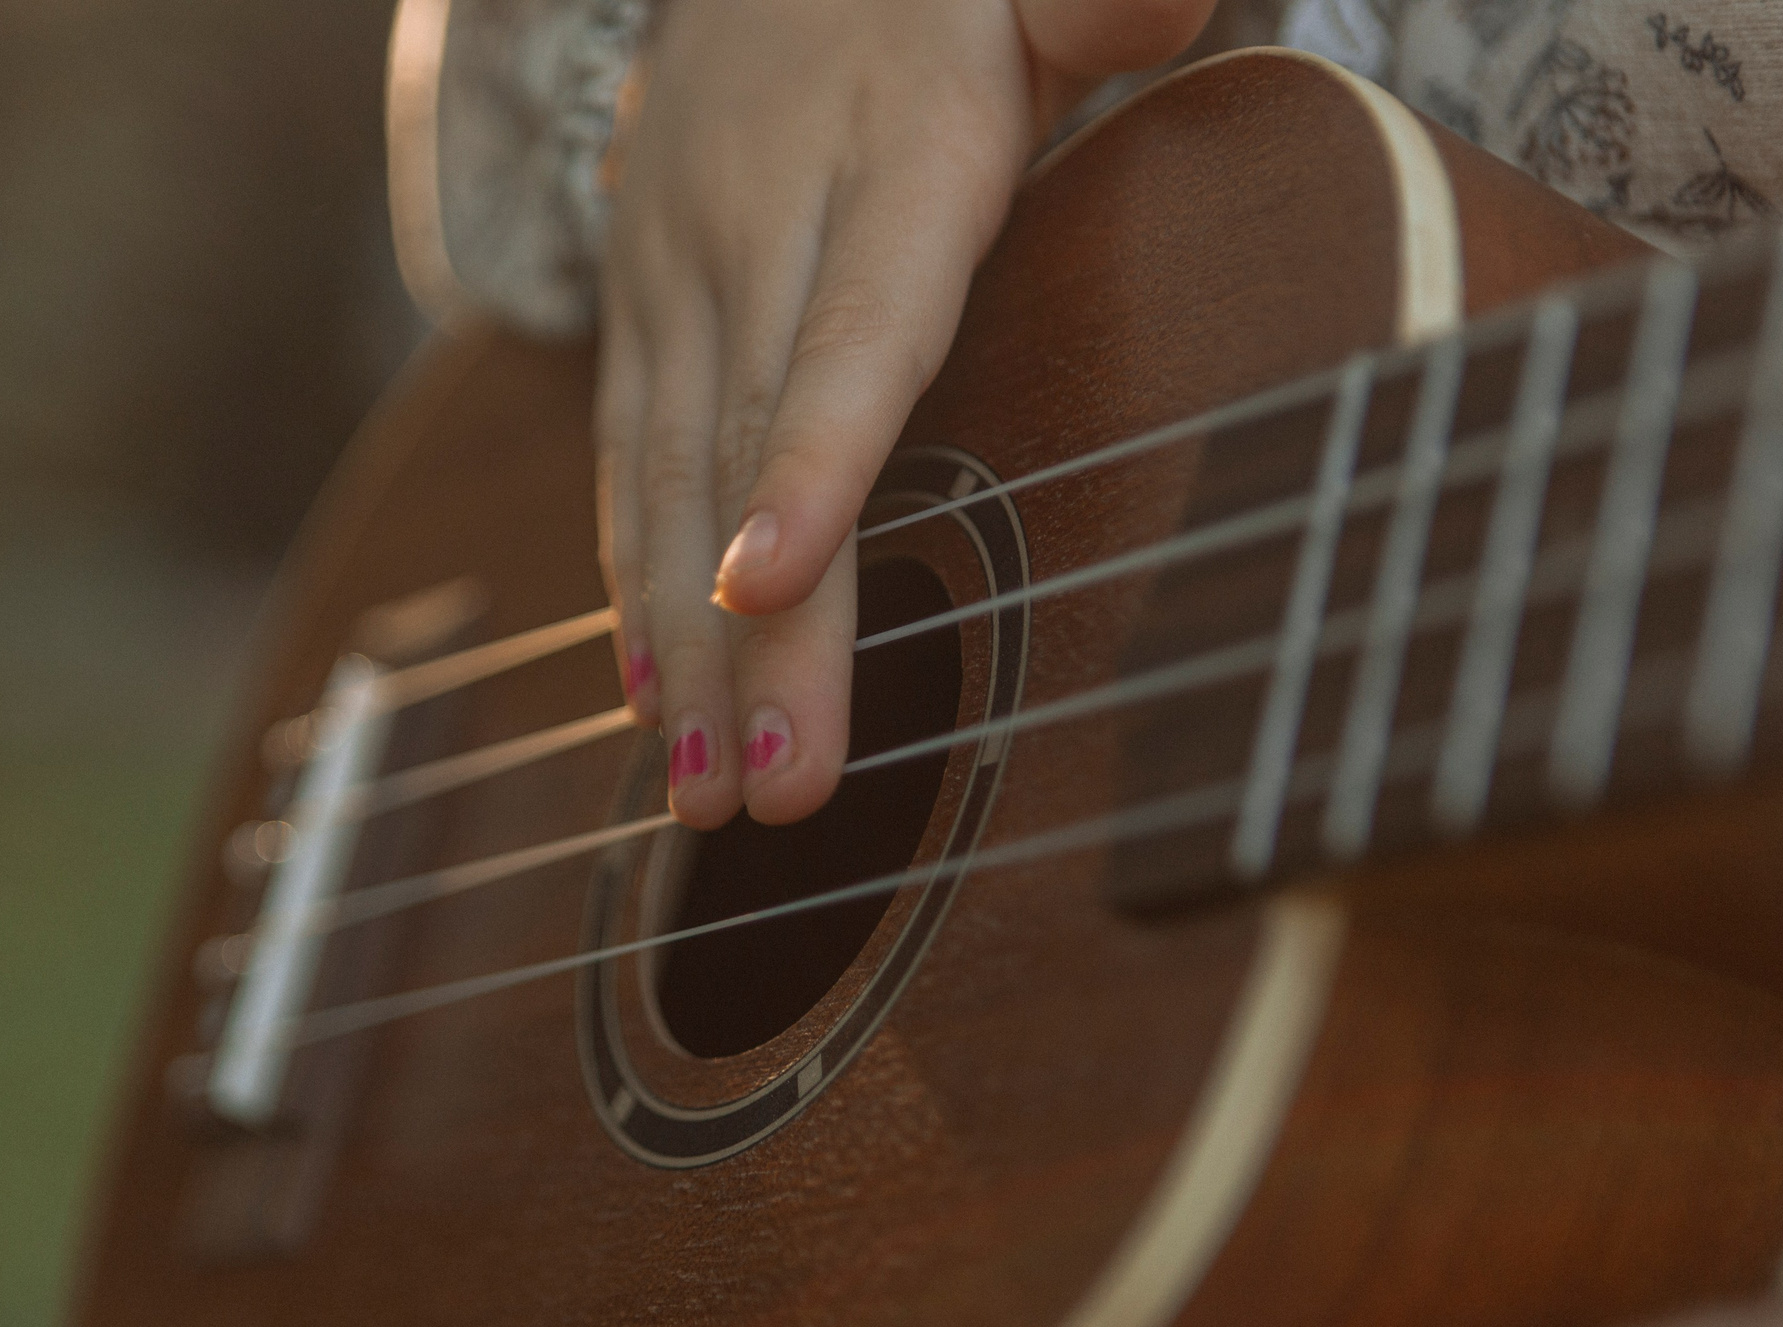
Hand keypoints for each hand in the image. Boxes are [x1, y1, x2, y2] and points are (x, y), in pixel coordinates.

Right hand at [597, 0, 1213, 828]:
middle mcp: (759, 223)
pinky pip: (628, 463)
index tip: (770, 579)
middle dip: (751, 629)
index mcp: (891, 156)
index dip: (809, 454)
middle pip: (749, 437)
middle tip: (769, 786)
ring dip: (677, 644)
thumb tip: (1154, 3)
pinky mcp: (638, 310)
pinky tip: (648, 707)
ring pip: (670, 475)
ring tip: (703, 790)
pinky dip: (633, 589)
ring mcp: (681, 272)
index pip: (850, 321)